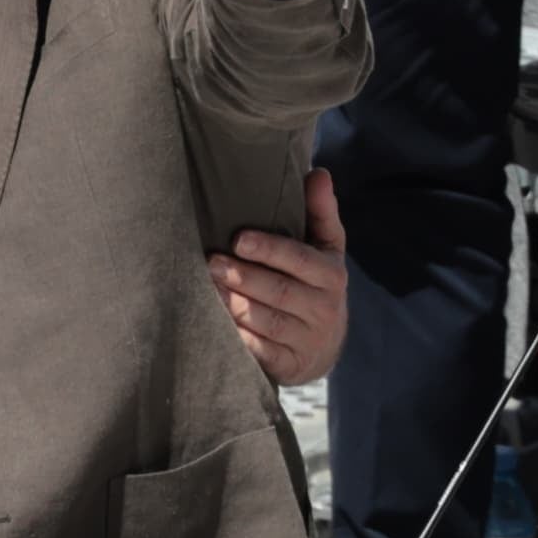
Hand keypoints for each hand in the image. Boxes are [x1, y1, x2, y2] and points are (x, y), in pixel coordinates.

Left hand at [212, 171, 352, 388]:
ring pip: (266, 322)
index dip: (270, 250)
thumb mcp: (326, 247)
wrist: (325, 345)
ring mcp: (307, 340)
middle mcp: (324, 308)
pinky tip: (214, 324)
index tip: (239, 239)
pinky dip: (237, 338)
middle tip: (210, 263)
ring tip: (206, 289)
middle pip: (278, 292)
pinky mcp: (288, 364)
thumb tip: (319, 173)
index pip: (300, 260)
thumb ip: (320, 212)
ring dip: (234, 306)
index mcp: (332, 274)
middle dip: (243, 277)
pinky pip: (259, 351)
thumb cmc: (316, 283)